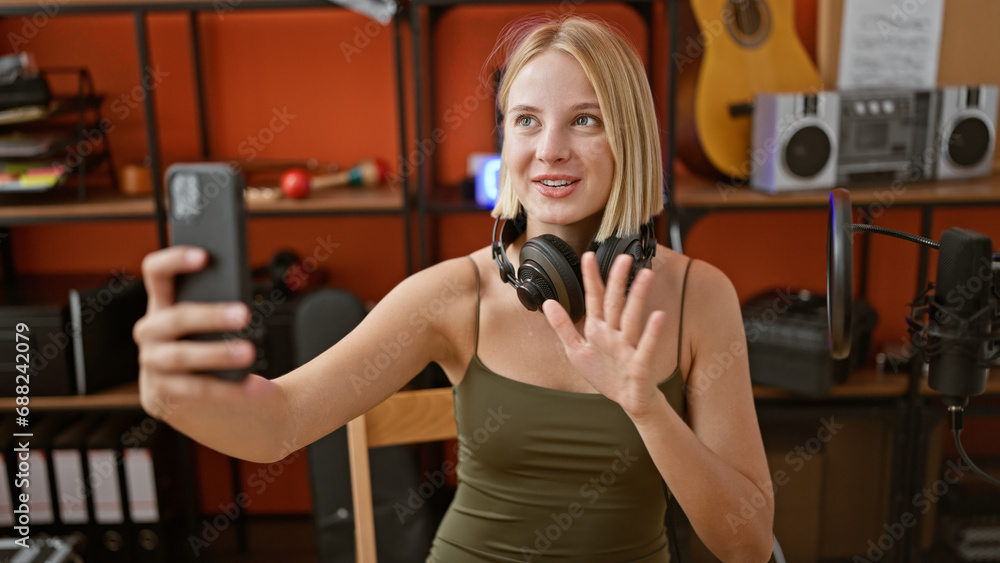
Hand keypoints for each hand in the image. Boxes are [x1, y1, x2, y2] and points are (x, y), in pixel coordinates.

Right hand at [132, 246, 270, 420]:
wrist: (191, 401)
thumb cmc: (205, 347)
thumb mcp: (207, 325)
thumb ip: (218, 306)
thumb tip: (245, 303)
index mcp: (161, 305)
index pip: (156, 272)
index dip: (175, 260)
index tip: (204, 256)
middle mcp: (150, 332)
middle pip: (176, 318)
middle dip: (211, 315)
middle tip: (245, 315)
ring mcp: (152, 364)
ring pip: (182, 356)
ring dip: (218, 354)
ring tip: (248, 352)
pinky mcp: (162, 394)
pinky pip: (196, 389)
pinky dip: (229, 389)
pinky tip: (255, 388)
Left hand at [542, 252, 666, 418]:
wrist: (628, 401)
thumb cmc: (606, 375)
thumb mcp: (576, 351)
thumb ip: (563, 327)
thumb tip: (548, 303)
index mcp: (598, 329)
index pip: (594, 299)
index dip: (591, 278)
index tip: (587, 256)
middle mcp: (614, 333)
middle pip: (615, 303)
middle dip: (617, 280)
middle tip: (622, 257)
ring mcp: (628, 347)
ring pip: (632, 318)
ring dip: (638, 297)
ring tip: (645, 275)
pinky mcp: (639, 364)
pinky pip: (646, 346)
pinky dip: (652, 332)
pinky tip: (658, 315)